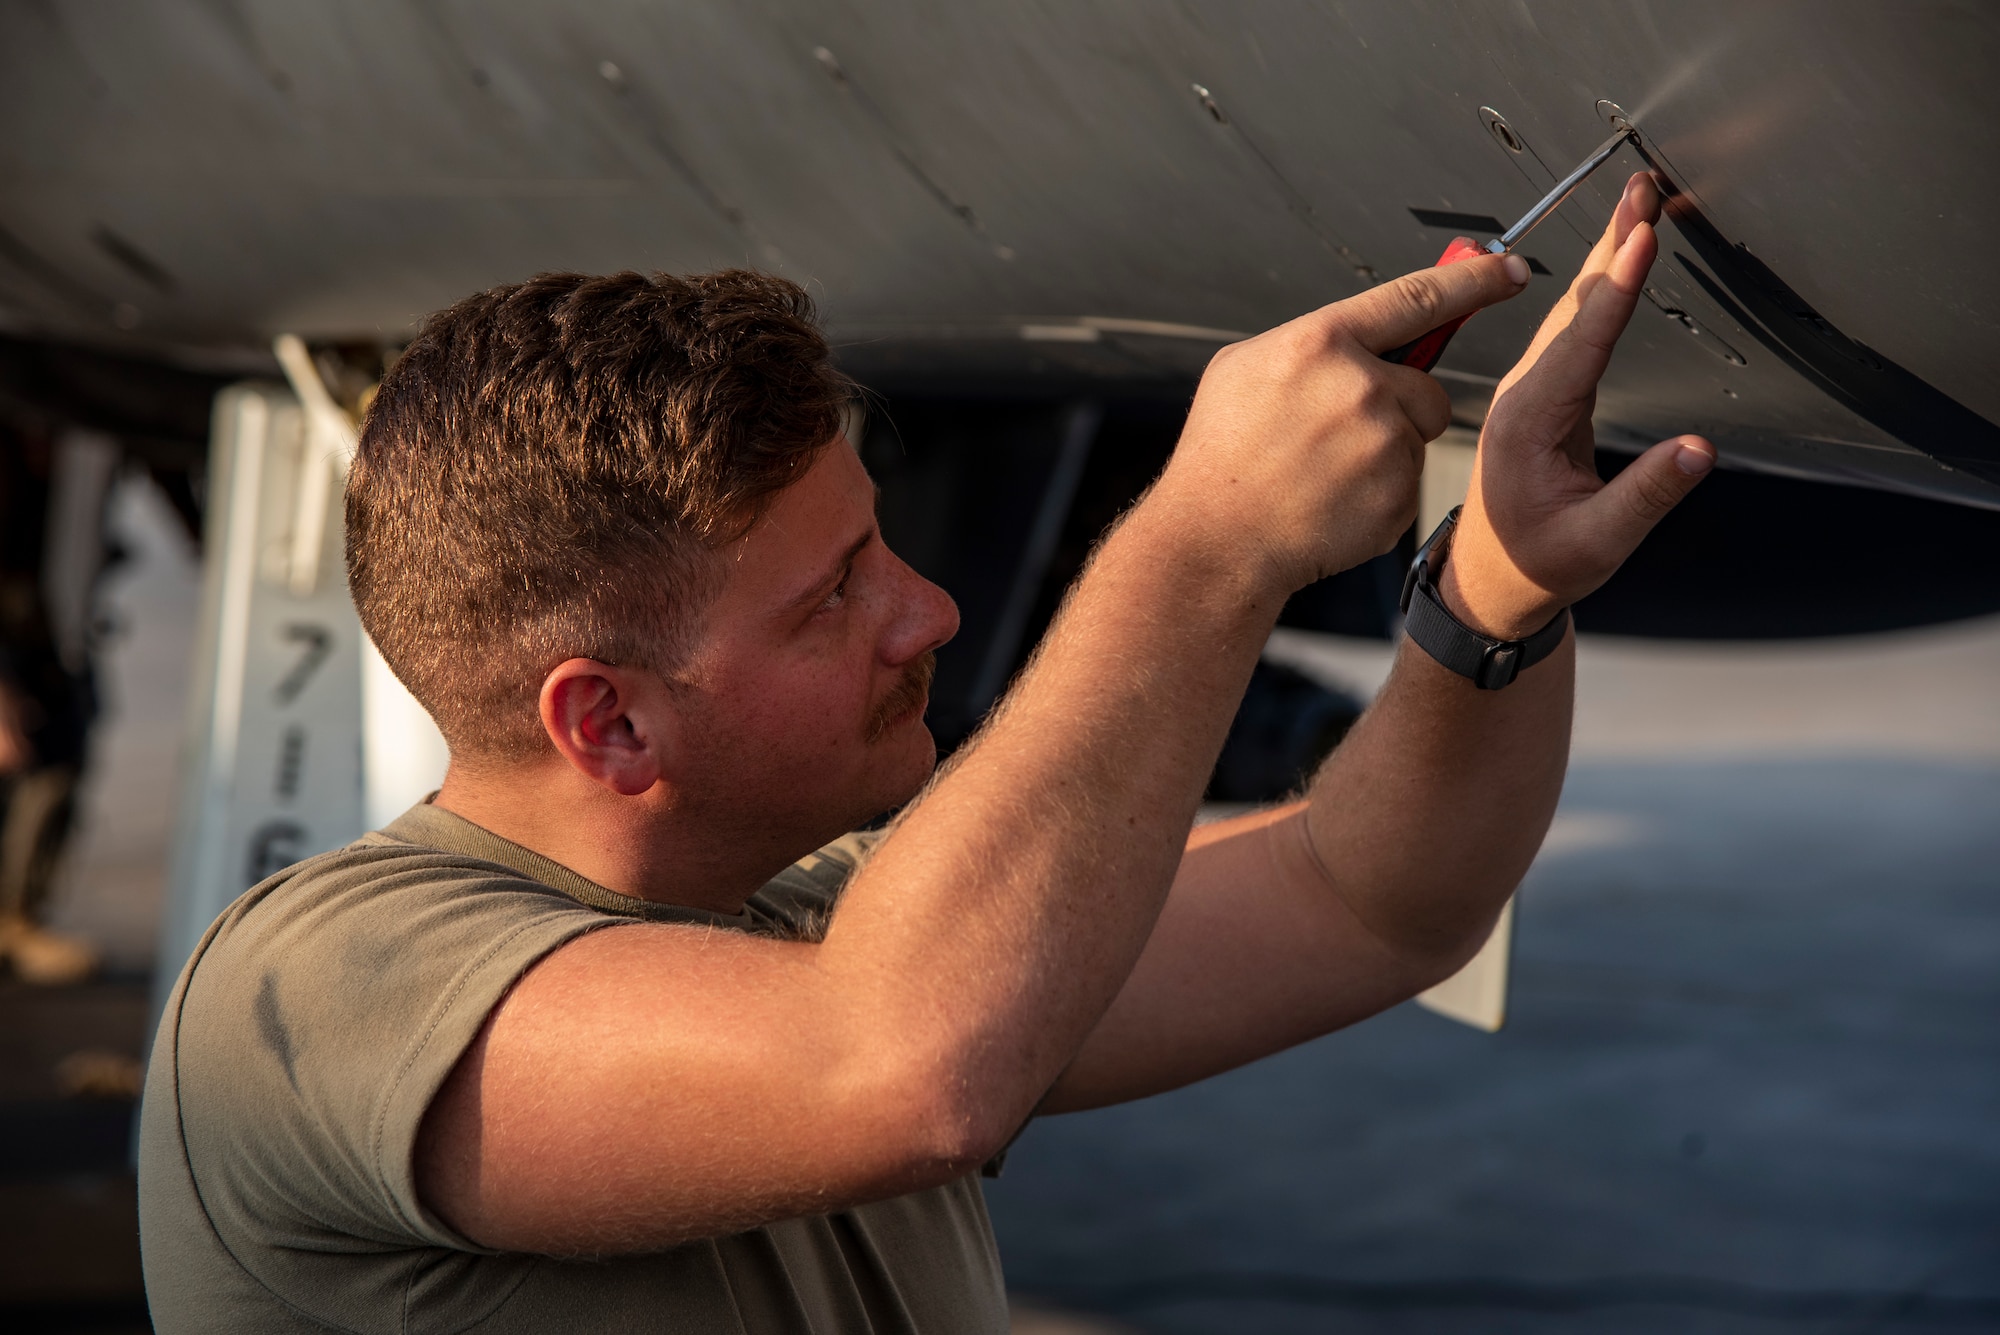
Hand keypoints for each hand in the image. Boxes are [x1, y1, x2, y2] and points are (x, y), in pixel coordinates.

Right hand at [1154, 249, 1532, 594]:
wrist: (1214, 539)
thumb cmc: (1220, 454)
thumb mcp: (1243, 369)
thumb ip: (1310, 342)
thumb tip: (1363, 333)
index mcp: (1322, 342)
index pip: (1419, 296)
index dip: (1474, 279)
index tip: (1511, 270)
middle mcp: (1361, 386)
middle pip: (1428, 387)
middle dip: (1402, 407)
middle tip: (1343, 437)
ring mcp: (1383, 444)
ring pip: (1417, 439)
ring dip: (1386, 453)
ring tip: (1323, 474)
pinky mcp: (1396, 495)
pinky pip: (1407, 485)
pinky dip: (1377, 495)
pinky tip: (1329, 504)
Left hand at [1444, 173, 1715, 638]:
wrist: (1488, 582)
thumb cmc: (1535, 566)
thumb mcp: (1597, 544)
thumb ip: (1647, 496)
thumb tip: (1699, 450)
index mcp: (1529, 423)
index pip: (1583, 343)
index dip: (1617, 288)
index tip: (1640, 237)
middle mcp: (1523, 396)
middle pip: (1576, 307)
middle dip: (1611, 243)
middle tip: (1642, 187)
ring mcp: (1530, 391)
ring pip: (1575, 311)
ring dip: (1608, 253)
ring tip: (1639, 203)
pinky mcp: (1544, 394)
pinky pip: (1576, 328)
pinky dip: (1602, 286)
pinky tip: (1621, 256)